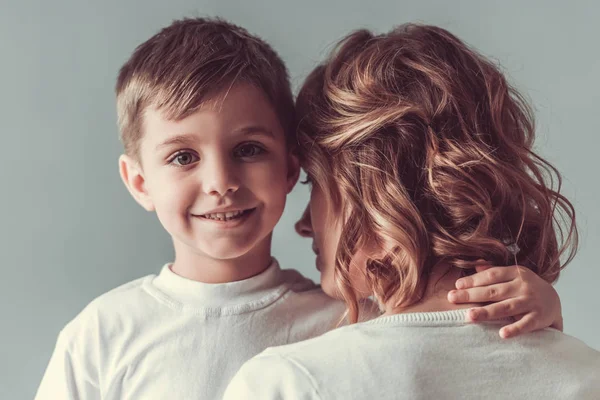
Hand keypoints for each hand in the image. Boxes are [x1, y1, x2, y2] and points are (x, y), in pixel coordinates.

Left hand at [448, 264, 562, 338]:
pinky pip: (526, 324)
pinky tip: (502, 334)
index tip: (457, 285)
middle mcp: (523, 286)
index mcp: (516, 273)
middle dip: (472, 294)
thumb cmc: (526, 288)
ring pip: (506, 307)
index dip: (474, 280)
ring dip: (487, 312)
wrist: (555, 301)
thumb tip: (475, 265)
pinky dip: (515, 329)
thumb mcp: (513, 276)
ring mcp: (531, 302)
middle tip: (452, 298)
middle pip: (494, 291)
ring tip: (469, 316)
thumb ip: (495, 272)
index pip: (492, 275)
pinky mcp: (539, 318)